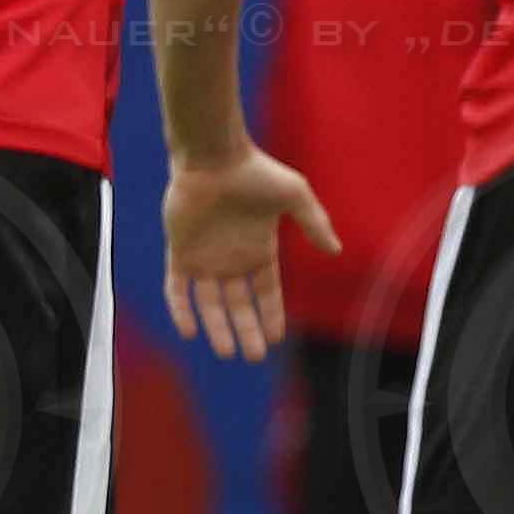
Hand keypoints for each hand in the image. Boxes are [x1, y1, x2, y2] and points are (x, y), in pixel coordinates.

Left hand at [162, 145, 335, 362]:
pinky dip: (181, 309)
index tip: (276, 339)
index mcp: (259, 249)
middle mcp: (231, 258)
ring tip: (227, 352)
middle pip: (239, 305)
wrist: (214, 156)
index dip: (270, 315)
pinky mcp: (180, 252)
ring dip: (218, 328)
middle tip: (254, 356)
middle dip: (247, 331)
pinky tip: (190, 330)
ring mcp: (204, 257)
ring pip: (209, 303)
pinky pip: (177, 288)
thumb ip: (315, 223)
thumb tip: (336, 251)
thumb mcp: (296, 196)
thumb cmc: (256, 172)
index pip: (266, 291)